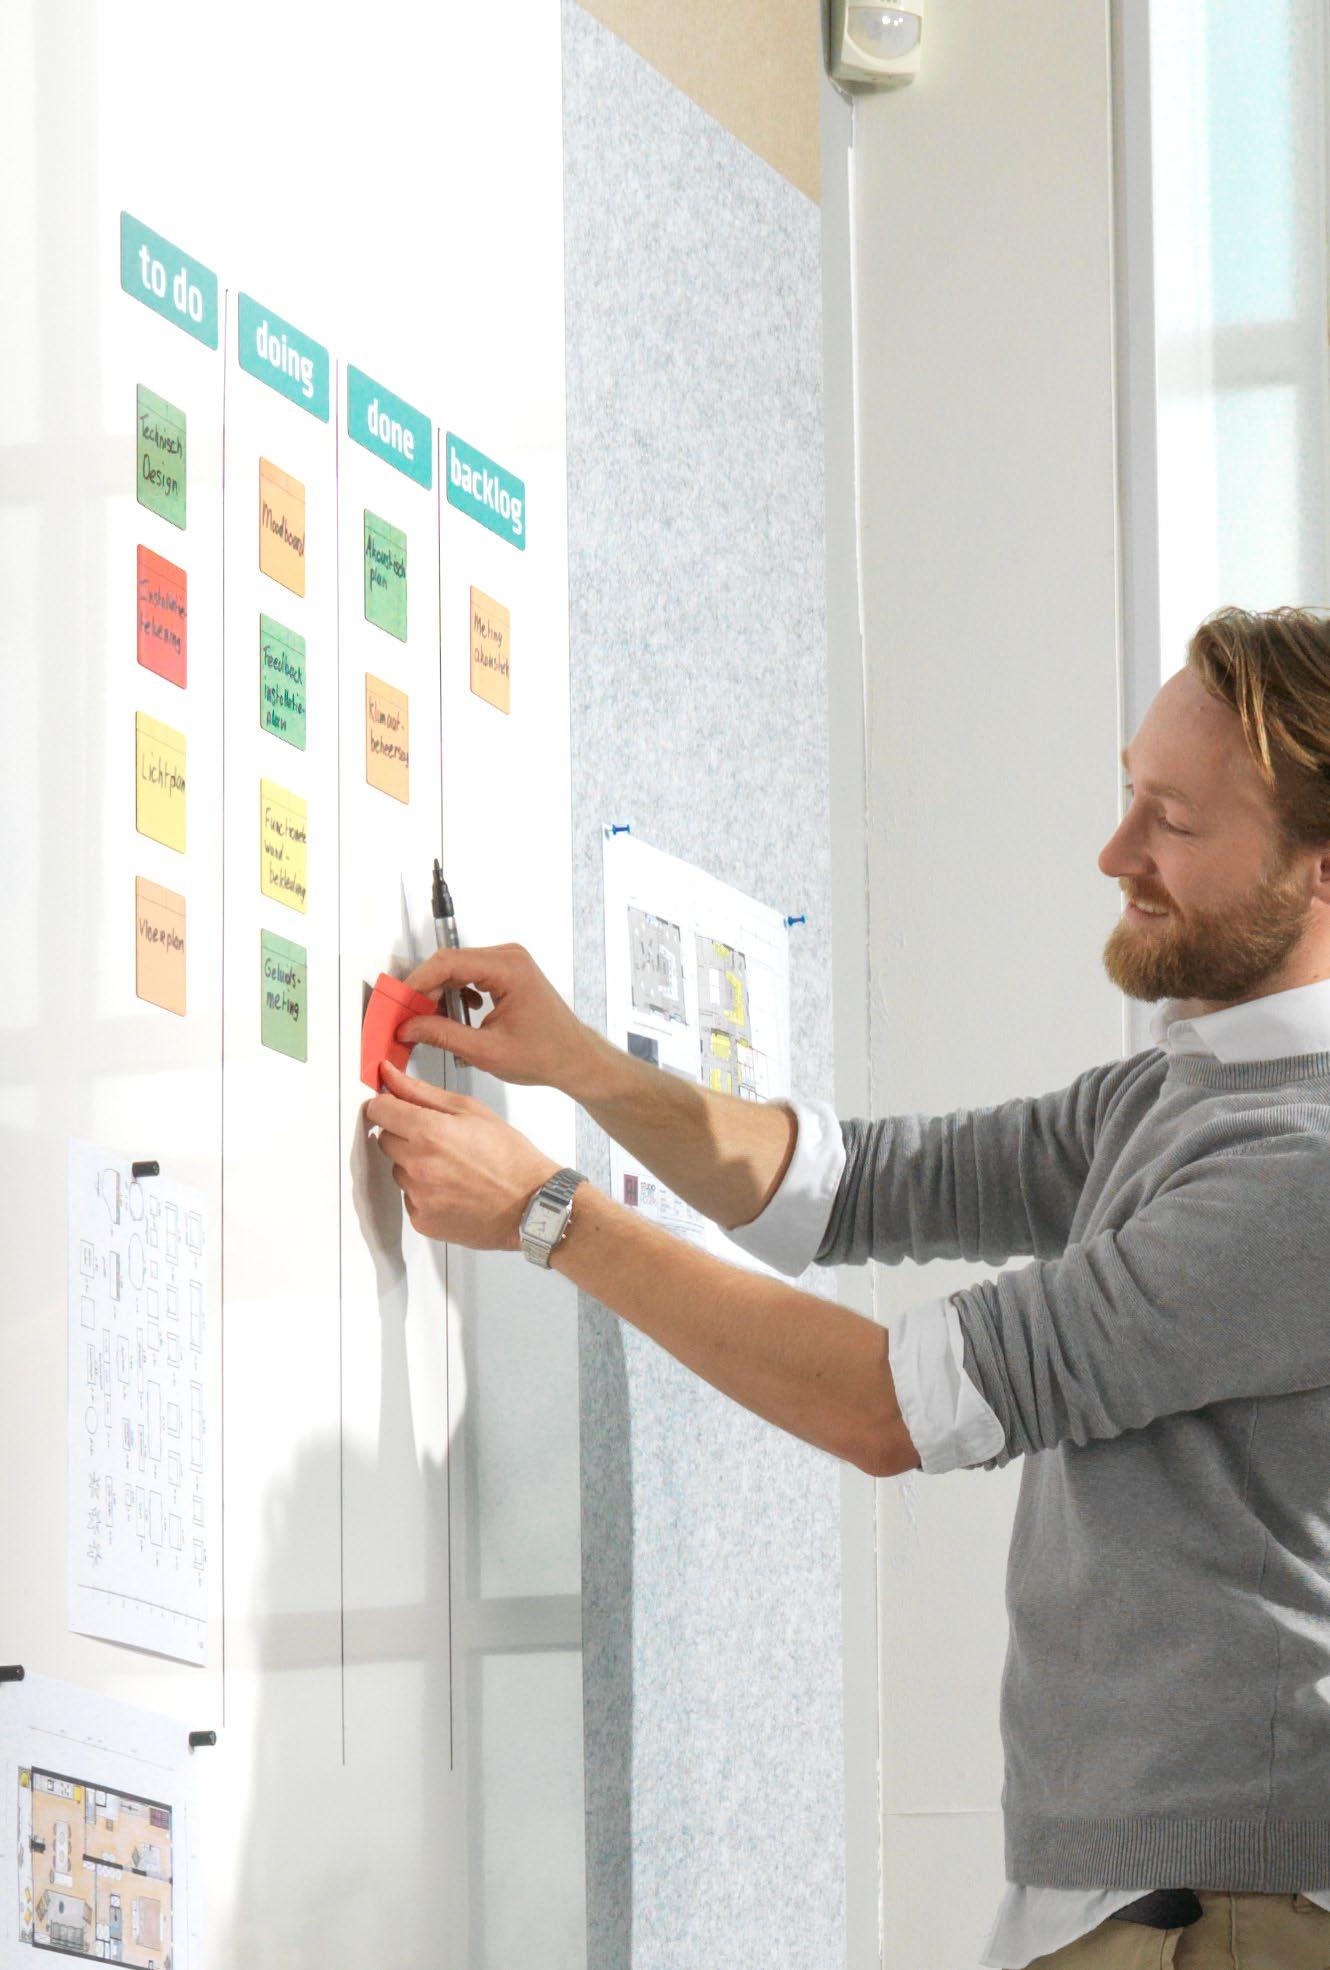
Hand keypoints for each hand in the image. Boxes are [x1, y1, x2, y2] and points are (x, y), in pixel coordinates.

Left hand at [365, 1059, 560, 1248]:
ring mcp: (419, 1197)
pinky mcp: (422, 1221)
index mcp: (430, 1133)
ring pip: (397, 1170)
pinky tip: (453, 1188)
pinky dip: (425, 1192)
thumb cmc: (511, 1158)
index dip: (388, 1106)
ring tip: (452, 1167)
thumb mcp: (471, 1110)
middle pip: (385, 1140)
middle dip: (405, 1135)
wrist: (532, 1205)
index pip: (379, 1111)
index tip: (397, 1109)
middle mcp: (419, 1166)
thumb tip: (391, 1076)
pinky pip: (409, 1198)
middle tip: (440, 1140)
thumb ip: (423, 1092)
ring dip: (415, 1165)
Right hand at [397, 942, 599, 1095]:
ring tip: (429, 1021)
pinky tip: (456, 1017)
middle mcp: (509, 957)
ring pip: (457, 968)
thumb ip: (443, 1035)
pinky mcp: (507, 972)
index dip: (418, 982)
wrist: (574, 1058)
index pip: (448, 963)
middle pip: (450, 962)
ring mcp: (509, 962)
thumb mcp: (486, 1051)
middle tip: (408, 1016)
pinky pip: (470, 974)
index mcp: (509, 969)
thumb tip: (409, 1027)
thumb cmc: (545, 1054)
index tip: (399, 1002)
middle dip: (425, 989)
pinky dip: (456, 993)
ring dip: (439, 992)